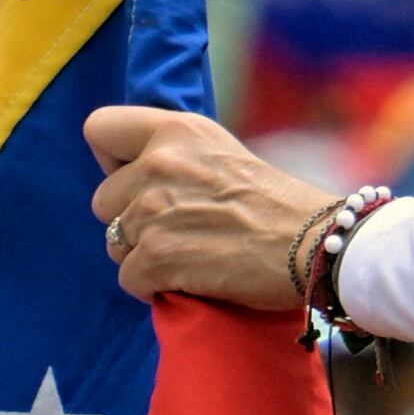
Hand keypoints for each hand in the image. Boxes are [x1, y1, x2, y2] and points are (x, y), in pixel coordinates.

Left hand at [84, 107, 334, 308]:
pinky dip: (152, 286)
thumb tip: (135, 174)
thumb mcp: (221, 151)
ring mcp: (154, 212)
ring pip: (114, 243)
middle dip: (130, 219)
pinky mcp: (158, 257)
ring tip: (185, 255)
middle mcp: (158, 163)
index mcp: (174, 130)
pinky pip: (129, 277)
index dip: (112, 159)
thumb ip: (175, 154)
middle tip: (173, 228)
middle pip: (102, 200)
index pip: (99, 129)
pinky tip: (184, 279)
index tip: (136, 178)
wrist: (314, 243)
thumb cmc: (277, 202)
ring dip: (143, 254)